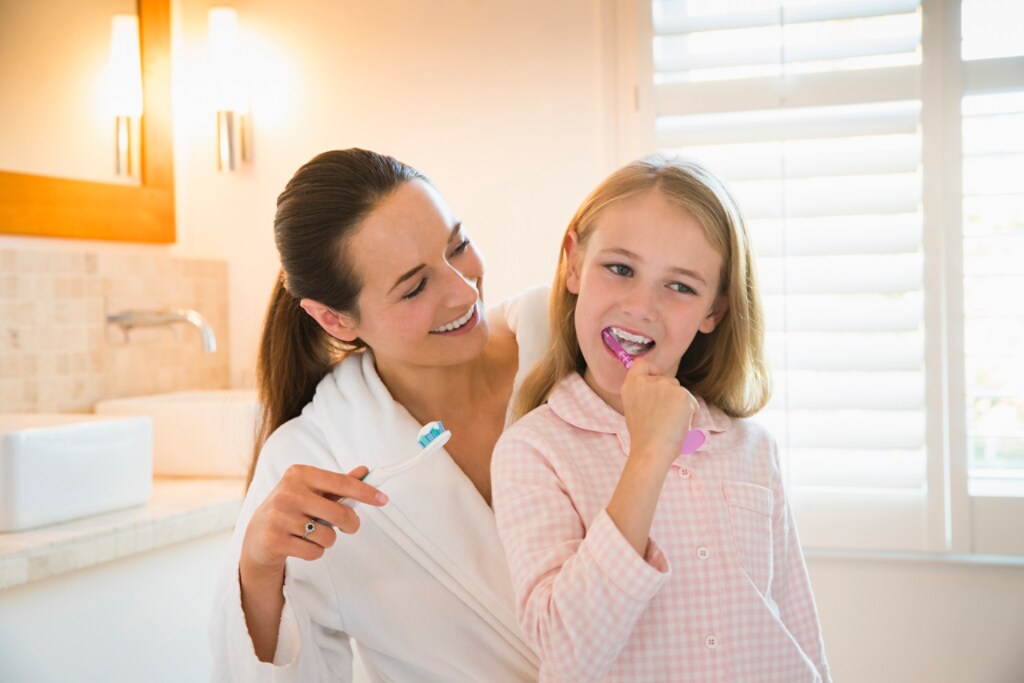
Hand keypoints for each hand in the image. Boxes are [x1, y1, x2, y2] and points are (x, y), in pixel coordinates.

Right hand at [240, 464, 387, 578]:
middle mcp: (288, 492)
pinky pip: (314, 552)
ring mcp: (279, 516)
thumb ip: (338, 484)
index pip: (341, 483)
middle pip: (339, 513)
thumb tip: (364, 472)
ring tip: (313, 534)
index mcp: (300, 474)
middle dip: (351, 524)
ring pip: (328, 536)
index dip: (365, 492)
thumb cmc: (292, 509)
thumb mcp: (312, 491)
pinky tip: (301, 544)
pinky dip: (315, 552)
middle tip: (350, 526)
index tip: (383, 499)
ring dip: (328, 540)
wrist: (257, 535)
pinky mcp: (274, 539)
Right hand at [620, 357, 697, 466]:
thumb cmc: (644, 437)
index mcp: (631, 385)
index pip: (642, 363)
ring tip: (672, 425)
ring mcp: (665, 386)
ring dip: (681, 406)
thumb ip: (644, 395)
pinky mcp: (682, 394)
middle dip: (671, 395)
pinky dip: (690, 414)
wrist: (651, 451)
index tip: (656, 382)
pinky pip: (691, 402)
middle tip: (665, 417)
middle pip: (667, 380)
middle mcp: (646, 381)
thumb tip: (660, 394)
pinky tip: (681, 426)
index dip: (652, 371)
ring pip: (681, 392)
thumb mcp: (634, 409)